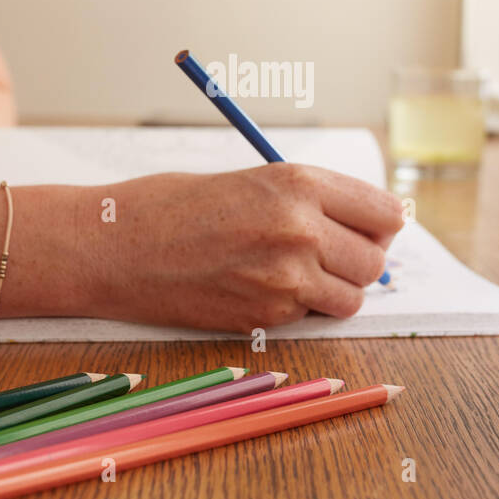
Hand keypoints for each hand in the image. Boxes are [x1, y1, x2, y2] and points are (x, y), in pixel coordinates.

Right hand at [74, 163, 404, 331]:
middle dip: (360, 260)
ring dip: (335, 291)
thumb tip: (358, 226)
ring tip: (300, 273)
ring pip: (351, 299)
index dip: (381, 223)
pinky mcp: (264, 317)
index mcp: (298, 184)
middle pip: (375, 261)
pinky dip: (300, 309)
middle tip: (333, 254)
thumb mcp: (250, 180)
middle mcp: (300, 230)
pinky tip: (264, 287)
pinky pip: (309, 318)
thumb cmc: (172, 205)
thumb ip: (307, 200)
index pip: (386, 212)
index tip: (370, 228)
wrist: (113, 246)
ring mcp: (284, 279)